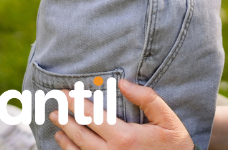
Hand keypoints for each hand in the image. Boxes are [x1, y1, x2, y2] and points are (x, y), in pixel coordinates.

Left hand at [50, 79, 191, 149]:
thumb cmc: (174, 145)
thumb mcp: (167, 118)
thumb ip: (147, 99)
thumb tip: (123, 83)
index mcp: (124, 137)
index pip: (91, 116)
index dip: (74, 103)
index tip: (63, 93)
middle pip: (79, 133)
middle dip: (64, 118)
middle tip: (54, 107)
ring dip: (65, 136)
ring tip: (57, 125)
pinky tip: (67, 144)